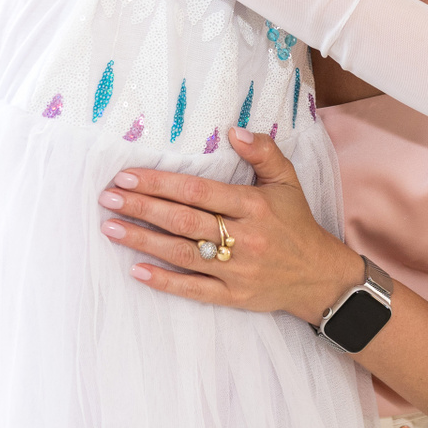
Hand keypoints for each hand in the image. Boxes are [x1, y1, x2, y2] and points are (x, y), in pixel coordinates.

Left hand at [99, 126, 365, 323]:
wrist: (319, 276)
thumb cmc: (297, 223)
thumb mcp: (287, 181)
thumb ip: (263, 152)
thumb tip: (233, 130)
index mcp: (254, 205)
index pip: (198, 191)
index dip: (161, 183)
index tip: (128, 175)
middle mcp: (244, 238)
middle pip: (183, 221)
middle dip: (142, 207)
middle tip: (108, 197)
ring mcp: (237, 270)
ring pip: (182, 253)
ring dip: (143, 240)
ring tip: (111, 227)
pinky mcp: (233, 296)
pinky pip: (193, 289)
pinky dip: (164, 281)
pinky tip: (136, 270)